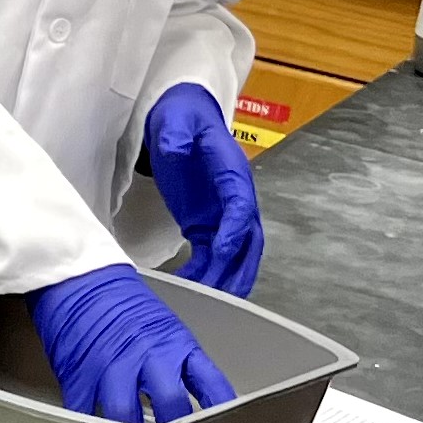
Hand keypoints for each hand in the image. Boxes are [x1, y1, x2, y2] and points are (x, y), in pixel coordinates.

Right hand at [29, 265, 235, 422]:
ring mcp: (112, 366)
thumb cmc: (121, 301)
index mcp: (176, 345)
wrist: (78, 275)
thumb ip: (179, 363)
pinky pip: (86, 411)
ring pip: (126, 414)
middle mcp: (148, 357)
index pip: (212, 386)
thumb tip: (192, 401)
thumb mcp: (164, 326)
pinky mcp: (78, 372)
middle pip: (171, 406)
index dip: (222, 415)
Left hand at [145, 84, 263, 296]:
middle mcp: (235, 197)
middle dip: (237, 267)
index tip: (220, 249)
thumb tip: (174, 147)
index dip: (233, 228)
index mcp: (232, 172)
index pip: (240, 204)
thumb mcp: (175, 120)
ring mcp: (222, 214)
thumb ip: (175, 133)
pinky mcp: (206, 224)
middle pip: (247, 239)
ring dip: (225, 278)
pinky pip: (212, 255)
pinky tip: (190, 288)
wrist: (180, 119)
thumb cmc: (181, 118)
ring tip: (208, 303)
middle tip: (221, 293)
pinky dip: (205, 273)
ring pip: (235, 254)